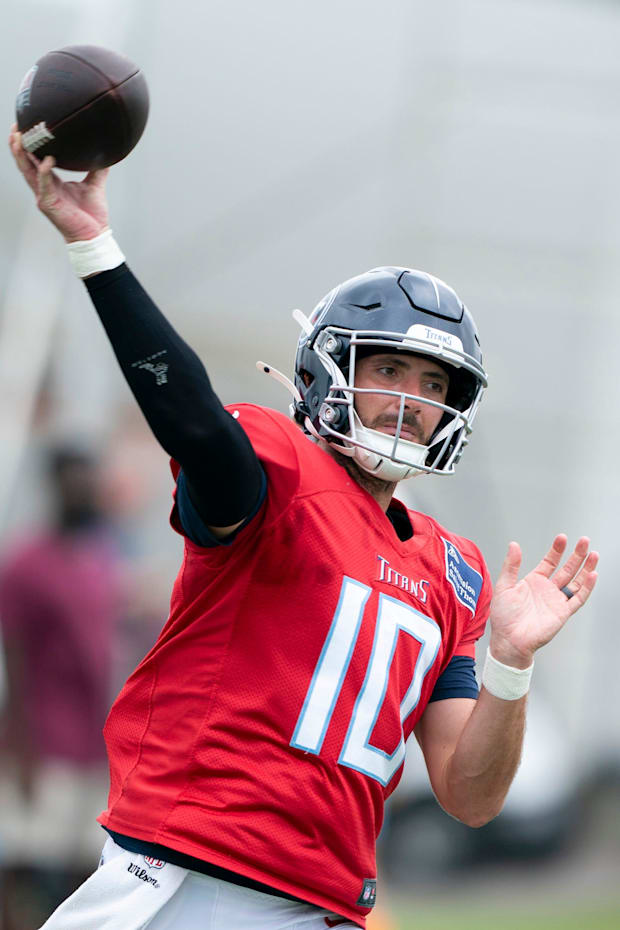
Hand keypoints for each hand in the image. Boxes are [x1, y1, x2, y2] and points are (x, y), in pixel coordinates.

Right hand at [8, 123, 109, 241]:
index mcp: (51, 183)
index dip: (28, 146)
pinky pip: (44, 185)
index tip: (25, 128)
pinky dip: (44, 172)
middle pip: (25, 163)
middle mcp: (44, 188)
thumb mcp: (95, 186)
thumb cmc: (92, 215)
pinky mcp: (48, 205)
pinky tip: (46, 161)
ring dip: (22, 155)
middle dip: (18, 145)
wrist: (95, 235)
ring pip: (28, 172)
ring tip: (20, 138)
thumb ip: (98, 169)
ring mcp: (43, 196)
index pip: (34, 160)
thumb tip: (107, 153)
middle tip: (16, 127)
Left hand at [489, 535, 597, 667]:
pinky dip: (586, 587)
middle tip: (584, 541)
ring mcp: (556, 600)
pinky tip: (592, 575)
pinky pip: (578, 598)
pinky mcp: (563, 612)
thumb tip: (514, 545)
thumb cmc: (504, 617)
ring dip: (585, 568)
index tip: (562, 538)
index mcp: (534, 582)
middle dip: (576, 555)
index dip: (556, 550)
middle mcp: (547, 590)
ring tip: (593, 554)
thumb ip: (511, 566)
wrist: (510, 640)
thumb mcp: (504, 586)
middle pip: (567, 569)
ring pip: (576, 581)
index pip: (549, 562)